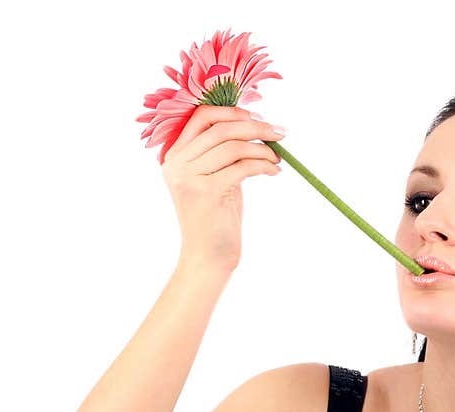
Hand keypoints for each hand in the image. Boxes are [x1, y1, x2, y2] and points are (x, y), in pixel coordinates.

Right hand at [161, 104, 284, 271]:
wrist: (208, 256)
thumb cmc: (216, 218)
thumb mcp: (214, 178)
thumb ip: (222, 153)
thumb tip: (254, 125)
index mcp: (174, 156)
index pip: (201, 116)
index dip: (233, 112)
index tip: (259, 119)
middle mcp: (176, 164)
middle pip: (221, 128)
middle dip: (256, 127)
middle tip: (280, 133)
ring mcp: (189, 177)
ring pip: (233, 146)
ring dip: (262, 148)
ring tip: (277, 157)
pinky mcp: (207, 192)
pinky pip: (243, 166)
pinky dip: (264, 165)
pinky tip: (274, 171)